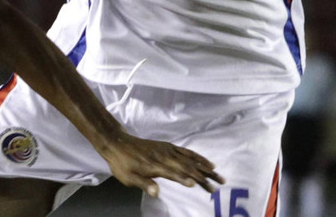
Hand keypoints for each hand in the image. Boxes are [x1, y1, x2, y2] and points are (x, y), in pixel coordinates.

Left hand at [96, 132, 223, 196]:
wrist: (117, 143)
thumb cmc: (122, 164)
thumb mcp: (129, 178)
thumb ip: (144, 184)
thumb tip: (157, 192)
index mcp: (155, 166)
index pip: (174, 173)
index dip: (186, 179)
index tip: (198, 185)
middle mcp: (165, 157)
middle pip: (187, 166)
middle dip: (203, 176)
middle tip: (218, 185)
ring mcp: (168, 150)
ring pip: (190, 159)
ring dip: (205, 167)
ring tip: (218, 175)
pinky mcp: (168, 146)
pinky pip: (186, 151)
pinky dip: (198, 157)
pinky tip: (206, 162)